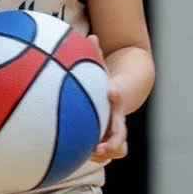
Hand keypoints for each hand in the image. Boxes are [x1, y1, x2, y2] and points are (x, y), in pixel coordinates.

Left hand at [87, 35, 127, 162]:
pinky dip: (90, 155)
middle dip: (113, 142)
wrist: (118, 97)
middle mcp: (117, 121)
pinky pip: (101, 153)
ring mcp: (113, 134)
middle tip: (100, 148)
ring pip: (116, 149)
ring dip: (105, 154)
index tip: (110, 91)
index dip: (116, 96)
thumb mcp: (100, 68)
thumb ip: (95, 55)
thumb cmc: (102, 82)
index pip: (118, 100)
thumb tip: (91, 36)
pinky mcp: (105, 142)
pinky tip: (71, 157)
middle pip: (121, 135)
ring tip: (90, 155)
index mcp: (115, 102)